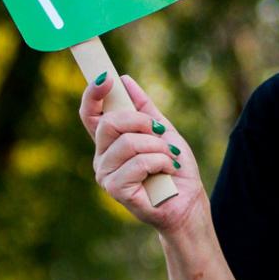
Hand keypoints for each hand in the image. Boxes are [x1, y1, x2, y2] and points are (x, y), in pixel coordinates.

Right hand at [80, 72, 203, 232]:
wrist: (188, 201)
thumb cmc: (174, 168)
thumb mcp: (163, 131)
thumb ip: (145, 108)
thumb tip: (125, 80)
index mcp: (109, 142)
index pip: (90, 113)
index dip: (93, 94)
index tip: (107, 78)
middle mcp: (102, 157)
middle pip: (109, 122)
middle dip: (141, 121)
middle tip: (159, 132)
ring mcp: (105, 174)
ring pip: (128, 143)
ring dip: (158, 147)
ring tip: (169, 159)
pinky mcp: (115, 190)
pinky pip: (138, 163)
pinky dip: (160, 162)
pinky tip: (167, 171)